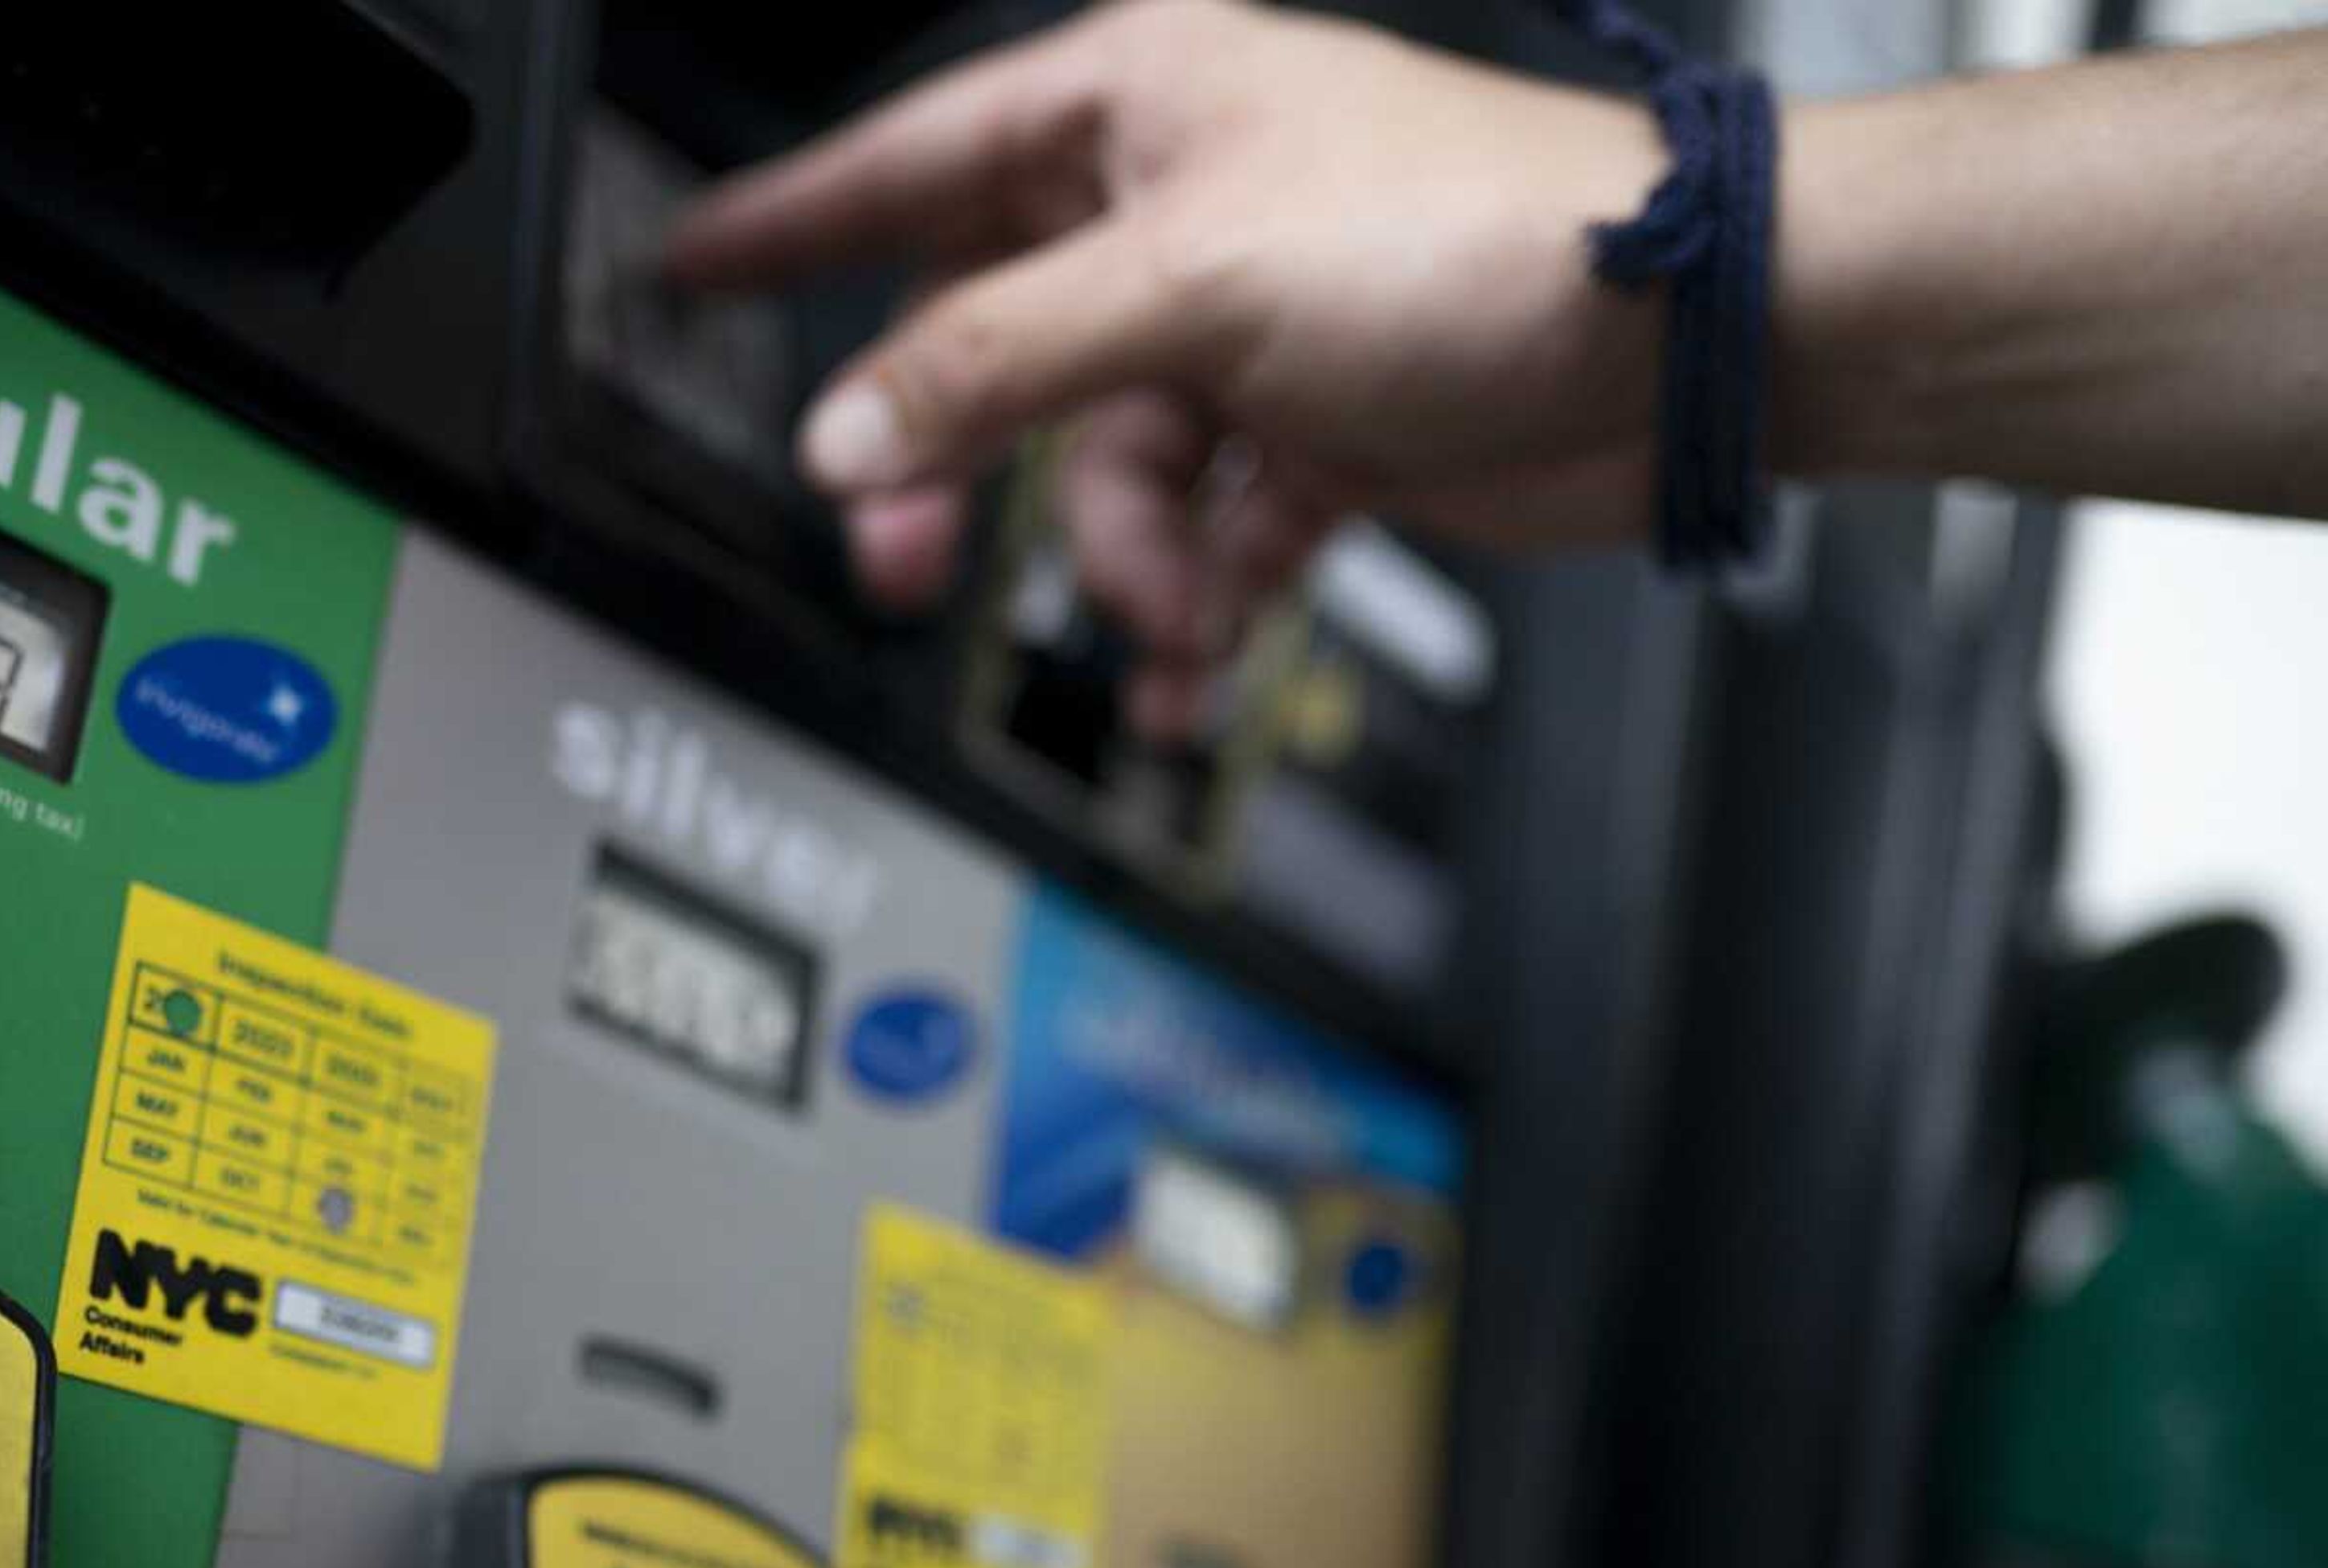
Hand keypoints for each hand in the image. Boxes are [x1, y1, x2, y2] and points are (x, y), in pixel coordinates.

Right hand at [666, 0, 1667, 729]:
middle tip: (903, 560)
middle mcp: (1177, 209)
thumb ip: (997, 364)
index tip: (691, 267)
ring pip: (1105, 471)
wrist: (1681, 344)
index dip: (792, 224)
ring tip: (1171, 612)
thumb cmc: (1483, 234)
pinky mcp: (1310, 430)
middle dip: (963, 473)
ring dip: (1127, 562)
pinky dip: (1201, 600)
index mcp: (1131, 109)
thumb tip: (849, 429)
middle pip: (995, 351)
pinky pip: (1204, 531)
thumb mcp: (1193, 285)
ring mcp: (1243, 328)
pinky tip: (1202, 655)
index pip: (910, 164)